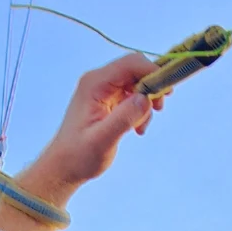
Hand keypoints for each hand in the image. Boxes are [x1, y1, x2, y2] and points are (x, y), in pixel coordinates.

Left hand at [32, 53, 166, 194]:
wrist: (64, 167)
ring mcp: (103, 90)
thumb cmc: (79, 156)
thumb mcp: (103, 140)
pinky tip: (136, 129)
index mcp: (94, 84)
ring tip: (141, 127)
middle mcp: (98, 81)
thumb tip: (146, 99)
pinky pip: (132, 96)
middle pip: (136, 70)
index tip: (166, 92)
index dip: (152, 72)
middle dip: (152, 88)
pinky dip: (140, 111)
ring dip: (146, 103)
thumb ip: (124, 118)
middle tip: (159, 110)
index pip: (130, 63)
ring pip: (137, 84)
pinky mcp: (108, 101)